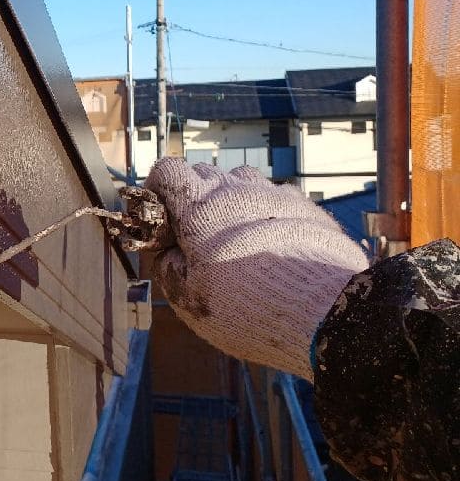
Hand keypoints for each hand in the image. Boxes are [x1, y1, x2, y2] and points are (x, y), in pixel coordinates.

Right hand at [144, 158, 368, 379]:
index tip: (161, 213)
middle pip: (203, 173)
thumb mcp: (188, 298)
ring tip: (236, 235)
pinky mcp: (305, 205)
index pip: (167, 170)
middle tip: (196, 233)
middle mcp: (234, 190)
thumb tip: (166, 253)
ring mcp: (273, 193)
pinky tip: (271, 242)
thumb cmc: (245, 306)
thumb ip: (168, 268)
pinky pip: (276, 197)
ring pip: (241, 181)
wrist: (322, 310)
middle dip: (193, 196)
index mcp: (198, 207)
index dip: (159, 188)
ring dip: (231, 200)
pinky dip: (266, 212)